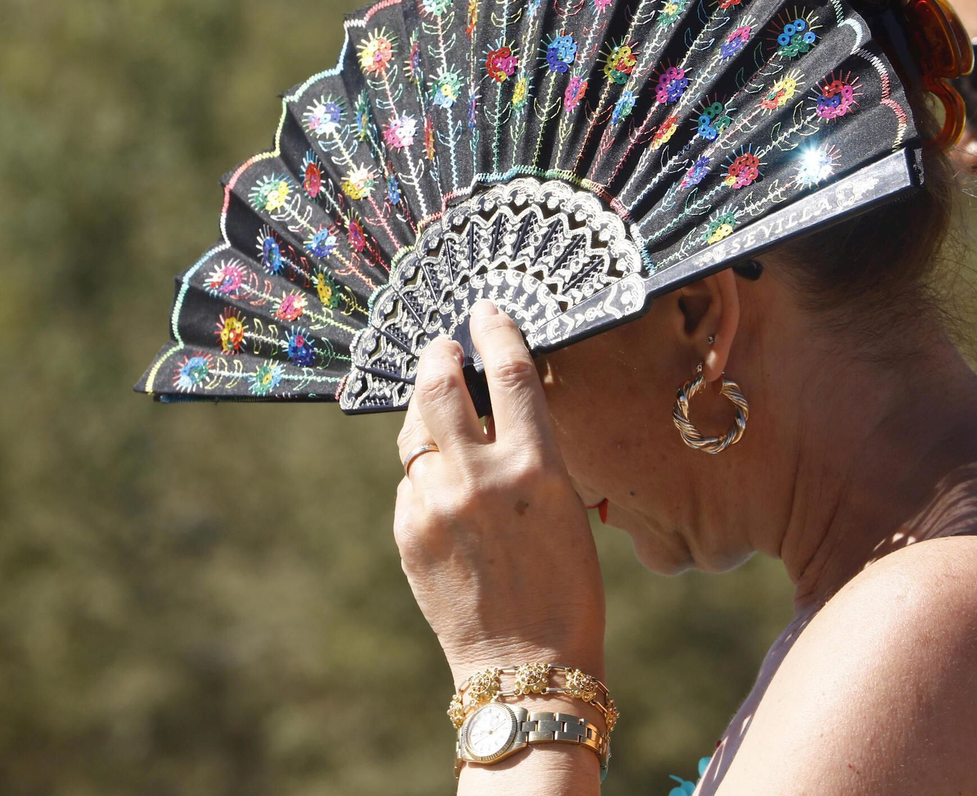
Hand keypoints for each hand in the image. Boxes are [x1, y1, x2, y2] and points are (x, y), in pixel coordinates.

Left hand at [392, 301, 604, 682]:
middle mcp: (479, 477)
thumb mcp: (568, 504)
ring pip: (414, 431)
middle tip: (443, 347)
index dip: (495, 331)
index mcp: (535, 466)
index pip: (509, 371)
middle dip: (438, 356)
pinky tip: (446, 489)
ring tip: (440, 412)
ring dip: (425, 413)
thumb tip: (495, 405)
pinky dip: (425, 473)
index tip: (485, 312)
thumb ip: (529, 451)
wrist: (526, 665)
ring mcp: (435, 504)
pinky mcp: (408, 532)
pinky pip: (410, 481)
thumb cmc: (566, 586)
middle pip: (439, 384)